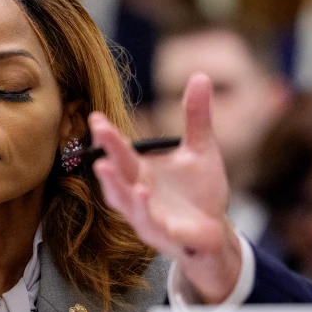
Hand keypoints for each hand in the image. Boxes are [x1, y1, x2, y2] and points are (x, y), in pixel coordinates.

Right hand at [89, 73, 241, 302]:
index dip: (108, 135)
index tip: (96, 116)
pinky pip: (149, 223)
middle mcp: (137, 193)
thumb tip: (200, 75)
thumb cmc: (201, 191)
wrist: (215, 230)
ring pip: (124, 201)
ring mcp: (146, 216)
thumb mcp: (201, 149)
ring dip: (113, 184)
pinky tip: (141, 193)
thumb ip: (196, 117)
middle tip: (99, 128)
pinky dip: (142, 210)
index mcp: (141, 172)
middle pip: (118, 172)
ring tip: (104, 165)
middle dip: (107, 151)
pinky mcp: (162, 235)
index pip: (121, 151)